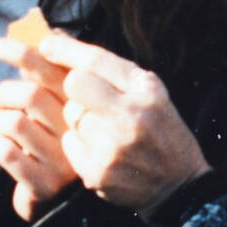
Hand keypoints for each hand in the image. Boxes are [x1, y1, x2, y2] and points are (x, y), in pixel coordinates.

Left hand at [0, 32, 209, 216]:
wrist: (178, 185)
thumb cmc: (160, 129)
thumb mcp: (150, 91)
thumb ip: (110, 68)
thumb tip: (58, 40)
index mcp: (146, 93)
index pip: (95, 62)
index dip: (67, 51)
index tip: (47, 44)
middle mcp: (130, 119)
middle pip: (74, 86)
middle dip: (79, 89)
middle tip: (96, 102)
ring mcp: (111, 149)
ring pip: (70, 114)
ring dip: (81, 118)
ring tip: (106, 130)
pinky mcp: (96, 173)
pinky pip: (68, 142)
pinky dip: (79, 143)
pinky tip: (101, 149)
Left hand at [0, 37, 78, 220]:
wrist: (72, 207)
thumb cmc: (61, 145)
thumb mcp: (64, 107)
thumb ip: (52, 74)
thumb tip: (41, 30)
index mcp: (81, 107)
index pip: (52, 70)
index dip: (22, 53)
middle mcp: (76, 132)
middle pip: (29, 94)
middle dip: (2, 94)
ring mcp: (61, 160)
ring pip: (13, 121)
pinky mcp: (44, 184)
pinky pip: (6, 152)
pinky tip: (0, 146)